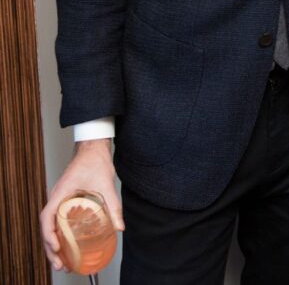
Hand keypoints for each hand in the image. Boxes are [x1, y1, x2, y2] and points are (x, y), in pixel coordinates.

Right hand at [40, 139, 123, 271]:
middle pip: (47, 227)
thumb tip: (120, 226)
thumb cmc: (95, 160)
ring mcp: (59, 198)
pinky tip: (68, 244)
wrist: (94, 146)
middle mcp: (56, 197)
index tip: (56, 247)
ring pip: (51, 225)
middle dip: (51, 248)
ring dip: (54, 243)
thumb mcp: (105, 184)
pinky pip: (57, 220)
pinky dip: (60, 234)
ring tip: (62, 261)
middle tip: (60, 265)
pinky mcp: (65, 199)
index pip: (47, 217)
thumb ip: (113, 206)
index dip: (49, 235)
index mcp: (60, 192)